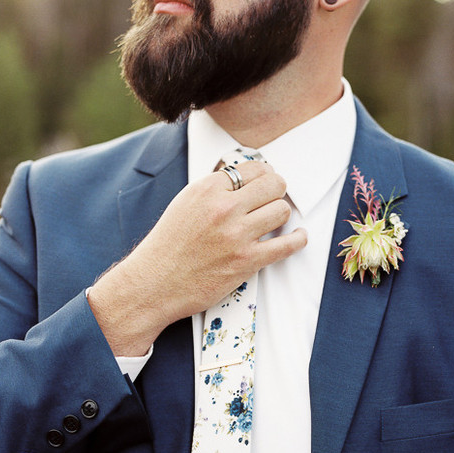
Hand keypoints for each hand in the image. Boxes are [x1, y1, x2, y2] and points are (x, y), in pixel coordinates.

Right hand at [88, 162, 306, 355]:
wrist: (154, 283)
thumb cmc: (168, 246)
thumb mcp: (185, 204)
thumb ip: (214, 190)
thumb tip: (244, 177)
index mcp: (207, 190)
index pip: (253, 168)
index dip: (264, 176)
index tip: (265, 185)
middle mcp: (224, 208)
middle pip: (274, 186)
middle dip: (277, 192)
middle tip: (272, 202)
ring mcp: (237, 235)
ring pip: (282, 211)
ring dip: (281, 216)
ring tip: (275, 222)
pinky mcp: (246, 261)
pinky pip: (286, 244)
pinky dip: (298, 240)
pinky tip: (298, 237)